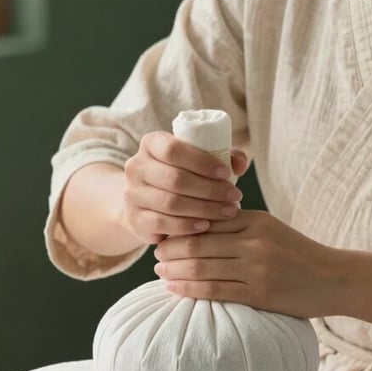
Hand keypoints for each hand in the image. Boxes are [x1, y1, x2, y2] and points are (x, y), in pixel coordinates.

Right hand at [122, 131, 249, 244]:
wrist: (147, 199)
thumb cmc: (182, 173)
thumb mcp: (198, 158)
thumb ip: (223, 155)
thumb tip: (239, 164)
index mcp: (151, 143)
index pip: (173, 149)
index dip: (202, 161)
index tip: (227, 173)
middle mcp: (136, 167)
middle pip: (175, 179)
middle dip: (210, 189)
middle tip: (235, 196)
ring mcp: (132, 194)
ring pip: (170, 203)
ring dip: (204, 209)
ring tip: (228, 211)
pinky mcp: (134, 219)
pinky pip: (162, 224)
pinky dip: (187, 226)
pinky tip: (206, 226)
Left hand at [152, 210, 343, 318]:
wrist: (333, 278)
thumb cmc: (298, 254)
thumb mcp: (271, 229)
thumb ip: (239, 227)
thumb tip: (198, 228)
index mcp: (256, 220)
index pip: (207, 220)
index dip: (180, 227)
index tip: (164, 232)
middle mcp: (254, 241)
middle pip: (199, 242)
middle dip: (171, 248)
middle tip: (155, 253)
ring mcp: (257, 267)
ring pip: (202, 266)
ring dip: (174, 269)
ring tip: (160, 271)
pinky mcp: (259, 293)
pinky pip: (214, 290)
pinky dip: (189, 288)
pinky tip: (174, 288)